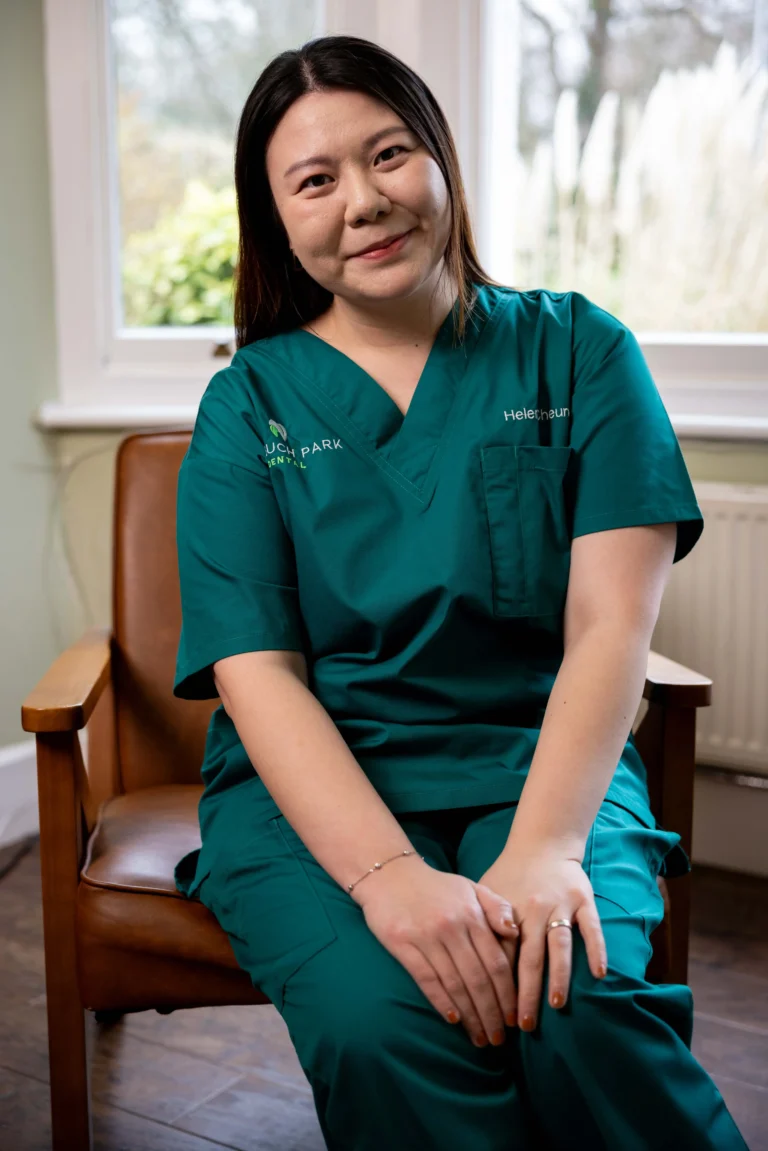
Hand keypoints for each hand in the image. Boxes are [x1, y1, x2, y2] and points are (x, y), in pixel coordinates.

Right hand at [352, 856, 519, 1045]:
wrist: (389, 873)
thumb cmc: (435, 886)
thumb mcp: (471, 887)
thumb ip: (497, 907)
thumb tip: (515, 932)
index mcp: (472, 914)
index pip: (497, 962)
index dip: (508, 994)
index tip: (514, 1018)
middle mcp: (453, 927)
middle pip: (478, 978)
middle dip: (491, 1013)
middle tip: (499, 1039)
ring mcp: (427, 936)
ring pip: (455, 984)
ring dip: (470, 1015)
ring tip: (480, 1038)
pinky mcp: (403, 944)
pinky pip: (426, 979)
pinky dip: (441, 1001)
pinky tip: (453, 1019)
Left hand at [477, 845, 607, 1031]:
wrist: (542, 843)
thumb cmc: (510, 874)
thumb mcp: (487, 892)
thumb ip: (484, 924)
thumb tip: (474, 963)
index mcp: (508, 911)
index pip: (503, 955)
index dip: (500, 986)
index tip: (499, 1015)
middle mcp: (533, 910)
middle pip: (530, 957)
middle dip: (526, 993)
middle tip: (524, 1024)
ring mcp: (560, 905)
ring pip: (560, 946)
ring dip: (558, 977)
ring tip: (557, 1004)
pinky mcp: (583, 900)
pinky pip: (592, 928)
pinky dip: (596, 949)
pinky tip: (600, 974)